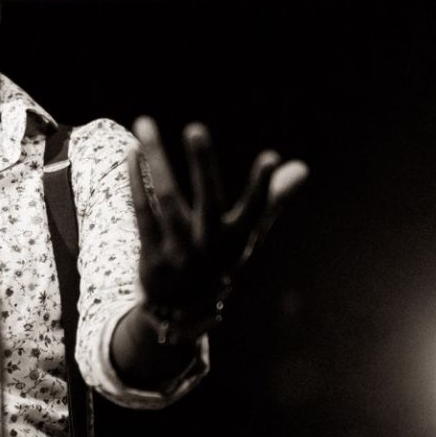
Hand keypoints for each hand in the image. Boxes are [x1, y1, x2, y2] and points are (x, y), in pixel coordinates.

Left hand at [128, 118, 307, 320]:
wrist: (181, 312)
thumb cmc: (220, 260)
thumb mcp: (248, 235)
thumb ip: (272, 200)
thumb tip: (302, 167)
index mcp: (238, 241)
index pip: (257, 210)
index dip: (264, 186)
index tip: (271, 157)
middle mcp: (210, 247)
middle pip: (206, 199)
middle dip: (202, 164)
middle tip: (196, 127)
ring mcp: (179, 252)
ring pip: (166, 198)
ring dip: (155, 158)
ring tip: (145, 124)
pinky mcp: (151, 255)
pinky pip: (142, 210)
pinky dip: (136, 179)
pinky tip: (133, 151)